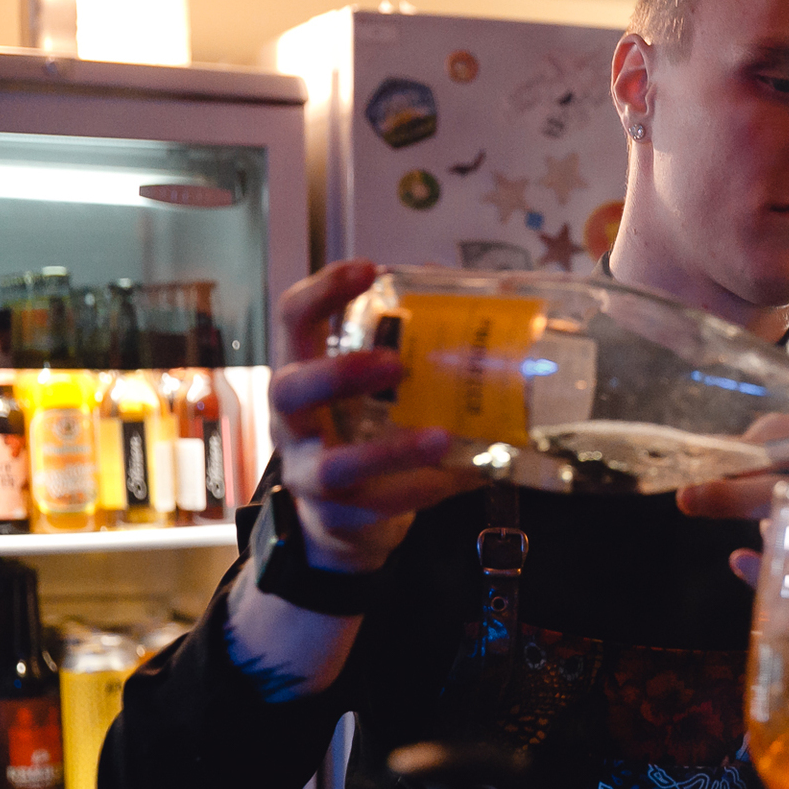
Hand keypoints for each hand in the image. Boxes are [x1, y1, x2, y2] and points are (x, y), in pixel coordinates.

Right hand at [268, 259, 481, 572]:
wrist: (343, 518)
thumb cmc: (364, 430)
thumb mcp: (374, 387)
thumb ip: (416, 346)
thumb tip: (495, 293)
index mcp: (302, 372)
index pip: (294, 320)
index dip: (323, 292)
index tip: (368, 269)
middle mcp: (293, 422)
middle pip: (293, 390)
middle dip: (341, 374)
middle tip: (395, 364)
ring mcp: (311, 474)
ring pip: (337, 466)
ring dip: (391, 451)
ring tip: (441, 437)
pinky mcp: (341, 517)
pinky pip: (383, 506)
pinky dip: (425, 490)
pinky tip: (465, 475)